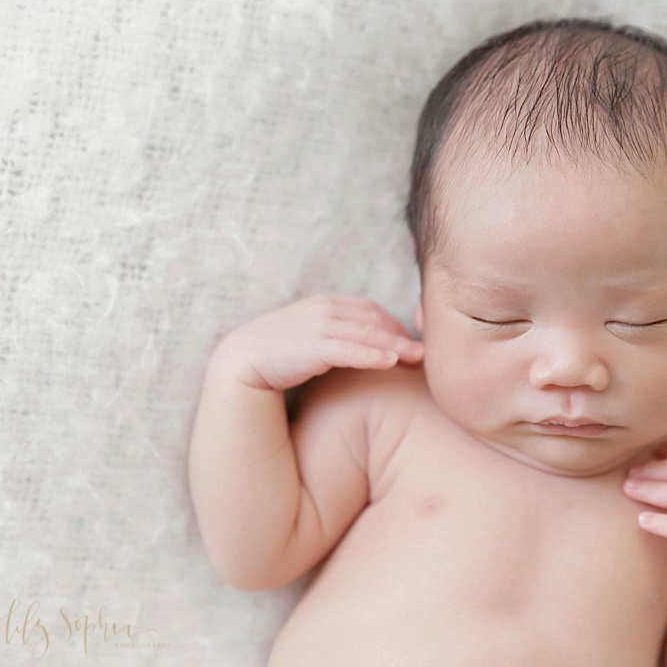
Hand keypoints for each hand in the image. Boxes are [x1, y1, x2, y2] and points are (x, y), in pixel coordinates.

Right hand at [217, 296, 423, 390]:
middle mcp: (322, 308)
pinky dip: (372, 354)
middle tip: (426, 350)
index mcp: (323, 303)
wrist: (239, 363)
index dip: (393, 324)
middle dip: (401, 334)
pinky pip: (349, 349)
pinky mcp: (311, 345)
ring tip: (419, 358)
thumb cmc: (275, 355)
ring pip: (366, 333)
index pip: (368, 309)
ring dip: (395, 345)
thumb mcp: (308, 339)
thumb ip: (333, 336)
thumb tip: (361, 347)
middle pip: (373, 319)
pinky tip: (392, 363)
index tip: (411, 340)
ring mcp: (317, 324)